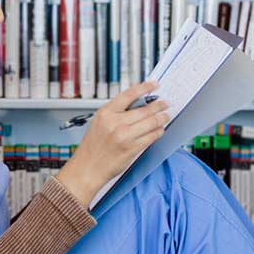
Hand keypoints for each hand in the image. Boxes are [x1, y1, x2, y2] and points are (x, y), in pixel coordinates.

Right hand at [56, 81, 169, 207]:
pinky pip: (151, 136)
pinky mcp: (132, 148)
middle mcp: (115, 123)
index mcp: (106, 113)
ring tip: (166, 116)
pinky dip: (158, 132)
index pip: (129, 94)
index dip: (145, 87)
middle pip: (144, 109)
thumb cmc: (93, 148)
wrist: (87, 168)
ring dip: (162, 118)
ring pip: (151, 122)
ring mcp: (125, 136)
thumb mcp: (99, 123)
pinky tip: (160, 130)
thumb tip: (137, 105)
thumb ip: (116, 113)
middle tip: (165, 103)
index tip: (154, 85)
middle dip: (159, 105)